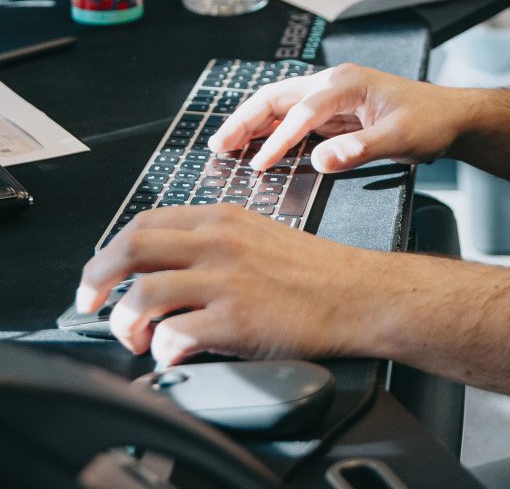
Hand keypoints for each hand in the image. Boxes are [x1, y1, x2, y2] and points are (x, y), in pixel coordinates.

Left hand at [74, 204, 390, 365]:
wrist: (358, 293)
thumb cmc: (314, 271)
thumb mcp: (259, 235)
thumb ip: (211, 242)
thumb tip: (163, 267)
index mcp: (223, 217)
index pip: (143, 222)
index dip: (109, 253)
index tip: (101, 278)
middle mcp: (219, 242)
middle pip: (129, 249)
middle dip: (95, 282)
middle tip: (91, 305)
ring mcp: (226, 279)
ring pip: (140, 296)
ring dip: (126, 326)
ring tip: (140, 339)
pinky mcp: (235, 319)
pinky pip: (172, 336)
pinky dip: (162, 351)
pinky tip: (176, 352)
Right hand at [208, 62, 461, 172]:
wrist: (453, 118)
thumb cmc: (432, 121)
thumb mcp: (400, 137)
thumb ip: (361, 149)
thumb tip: (324, 160)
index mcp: (347, 83)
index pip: (303, 111)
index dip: (279, 138)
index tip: (259, 164)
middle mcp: (335, 84)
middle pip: (278, 97)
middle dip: (247, 120)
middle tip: (219, 146)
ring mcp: (333, 98)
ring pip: (281, 106)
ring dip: (253, 124)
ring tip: (224, 147)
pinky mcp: (335, 114)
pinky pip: (294, 120)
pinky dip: (271, 132)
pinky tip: (255, 148)